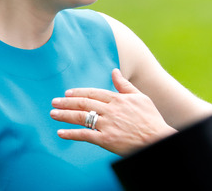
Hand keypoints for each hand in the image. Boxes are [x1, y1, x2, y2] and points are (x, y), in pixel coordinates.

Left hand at [51, 68, 175, 154]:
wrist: (157, 139)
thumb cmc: (151, 119)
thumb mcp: (141, 97)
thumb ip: (124, 85)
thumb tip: (114, 71)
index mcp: (118, 99)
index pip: (93, 93)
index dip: (78, 93)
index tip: (67, 93)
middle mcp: (111, 110)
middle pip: (84, 103)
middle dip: (66, 102)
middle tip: (54, 102)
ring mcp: (108, 125)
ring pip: (81, 117)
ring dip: (65, 115)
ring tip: (53, 114)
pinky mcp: (106, 139)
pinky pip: (85, 135)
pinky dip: (71, 134)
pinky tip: (61, 133)